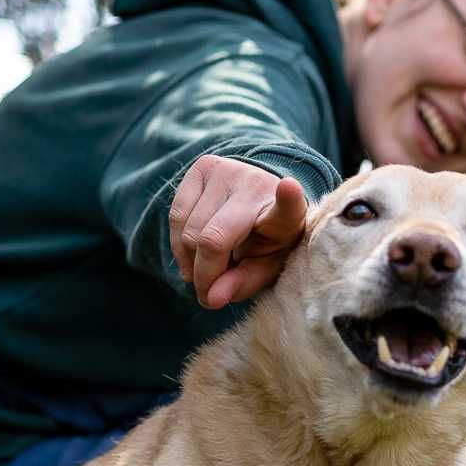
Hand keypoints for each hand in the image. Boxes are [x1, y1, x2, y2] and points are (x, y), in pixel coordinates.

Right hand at [168, 155, 308, 308]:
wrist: (256, 202)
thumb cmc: (265, 242)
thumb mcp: (264, 269)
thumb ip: (242, 284)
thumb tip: (210, 298)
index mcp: (285, 213)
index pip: (287, 205)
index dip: (288, 198)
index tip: (289, 188)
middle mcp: (256, 184)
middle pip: (211, 240)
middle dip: (204, 276)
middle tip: (209, 292)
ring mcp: (228, 171)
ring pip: (188, 233)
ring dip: (191, 263)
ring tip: (209, 267)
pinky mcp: (203, 166)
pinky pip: (176, 217)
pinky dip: (179, 246)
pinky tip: (193, 253)